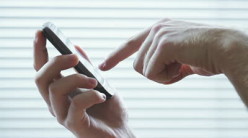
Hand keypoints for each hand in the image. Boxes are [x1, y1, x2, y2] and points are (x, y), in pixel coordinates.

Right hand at [33, 31, 134, 137]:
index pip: (42, 69)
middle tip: (75, 57)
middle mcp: (57, 103)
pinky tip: (102, 96)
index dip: (39, 51)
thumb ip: (86, 66)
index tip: (41, 33)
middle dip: (56, 62)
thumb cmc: (108, 108)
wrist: (120, 131)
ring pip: (55, 90)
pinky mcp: (74, 125)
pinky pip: (75, 106)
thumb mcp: (99, 82)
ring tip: (94, 80)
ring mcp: (63, 115)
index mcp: (60, 91)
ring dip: (76, 79)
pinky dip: (90, 96)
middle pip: (41, 77)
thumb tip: (75, 46)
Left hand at [99, 19, 247, 106]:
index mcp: (159, 30)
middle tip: (176, 70)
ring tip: (181, 67)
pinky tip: (183, 68)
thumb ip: (163, 58)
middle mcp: (156, 29)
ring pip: (142, 69)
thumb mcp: (180, 54)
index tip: (104, 65)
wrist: (225, 49)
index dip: (116, 56)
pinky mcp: (163, 44)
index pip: (130, 44)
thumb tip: (150, 68)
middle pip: (136, 64)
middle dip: (155, 74)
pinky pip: (151, 72)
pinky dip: (167, 78)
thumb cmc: (205, 54)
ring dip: (162, 76)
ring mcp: (159, 35)